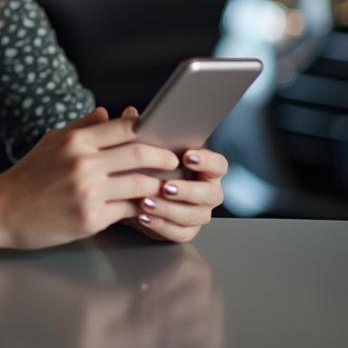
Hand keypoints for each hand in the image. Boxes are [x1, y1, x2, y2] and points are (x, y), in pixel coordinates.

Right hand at [0, 106, 180, 250]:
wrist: (0, 210)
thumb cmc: (26, 176)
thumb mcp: (51, 142)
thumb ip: (82, 127)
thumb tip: (108, 113)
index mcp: (75, 141)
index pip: (124, 127)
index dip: (149, 130)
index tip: (162, 136)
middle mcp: (83, 163)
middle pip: (139, 154)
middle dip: (164, 158)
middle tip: (174, 161)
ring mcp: (88, 192)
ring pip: (140, 184)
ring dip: (158, 185)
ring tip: (168, 185)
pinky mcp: (90, 218)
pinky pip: (127, 210)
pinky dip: (141, 208)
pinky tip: (148, 207)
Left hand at [117, 105, 227, 243]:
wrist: (129, 195)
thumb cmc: (143, 166)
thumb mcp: (138, 148)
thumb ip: (136, 131)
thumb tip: (129, 114)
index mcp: (204, 168)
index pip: (219, 164)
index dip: (207, 161)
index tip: (188, 156)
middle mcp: (206, 191)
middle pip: (211, 194)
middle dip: (188, 191)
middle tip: (166, 186)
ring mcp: (198, 212)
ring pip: (194, 215)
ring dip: (170, 209)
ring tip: (146, 202)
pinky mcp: (184, 230)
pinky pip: (180, 233)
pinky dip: (161, 225)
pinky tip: (144, 216)